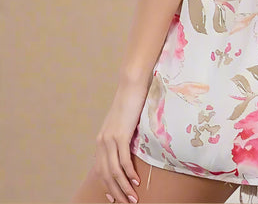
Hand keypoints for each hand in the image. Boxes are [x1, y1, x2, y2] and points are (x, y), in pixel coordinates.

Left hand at [94, 78, 149, 202]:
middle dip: (117, 191)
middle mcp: (102, 142)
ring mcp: (110, 139)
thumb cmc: (131, 102)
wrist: (131, 85)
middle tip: (127, 202)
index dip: (107, 186)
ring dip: (124, 187)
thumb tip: (128, 150)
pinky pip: (123, 160)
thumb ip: (122, 137)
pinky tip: (135, 180)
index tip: (115, 198)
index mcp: (102, 140)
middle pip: (106, 174)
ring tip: (133, 198)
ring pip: (114, 171)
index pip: (101, 170)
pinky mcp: (120, 135)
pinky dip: (128, 173)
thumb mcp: (123, 123)